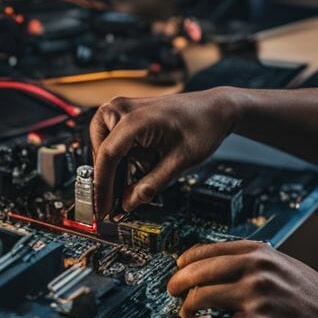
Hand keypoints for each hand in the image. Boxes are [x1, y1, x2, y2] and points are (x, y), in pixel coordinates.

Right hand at [88, 89, 240, 217]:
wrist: (214, 109)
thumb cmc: (202, 128)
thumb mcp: (180, 162)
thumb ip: (151, 185)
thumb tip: (128, 204)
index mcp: (135, 118)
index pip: (108, 156)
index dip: (103, 186)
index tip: (104, 209)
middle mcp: (121, 108)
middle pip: (102, 153)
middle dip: (109, 180)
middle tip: (118, 206)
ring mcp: (121, 108)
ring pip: (103, 148)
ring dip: (115, 169)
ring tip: (132, 185)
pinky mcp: (124, 113)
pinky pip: (111, 140)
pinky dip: (120, 158)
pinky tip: (135, 171)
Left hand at [166, 240, 317, 317]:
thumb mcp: (288, 266)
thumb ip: (258, 264)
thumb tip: (223, 268)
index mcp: (263, 252)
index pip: (209, 249)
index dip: (186, 261)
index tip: (179, 268)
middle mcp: (257, 270)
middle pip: (197, 272)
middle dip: (177, 285)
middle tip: (173, 293)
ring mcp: (256, 296)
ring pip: (199, 299)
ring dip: (187, 309)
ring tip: (191, 316)